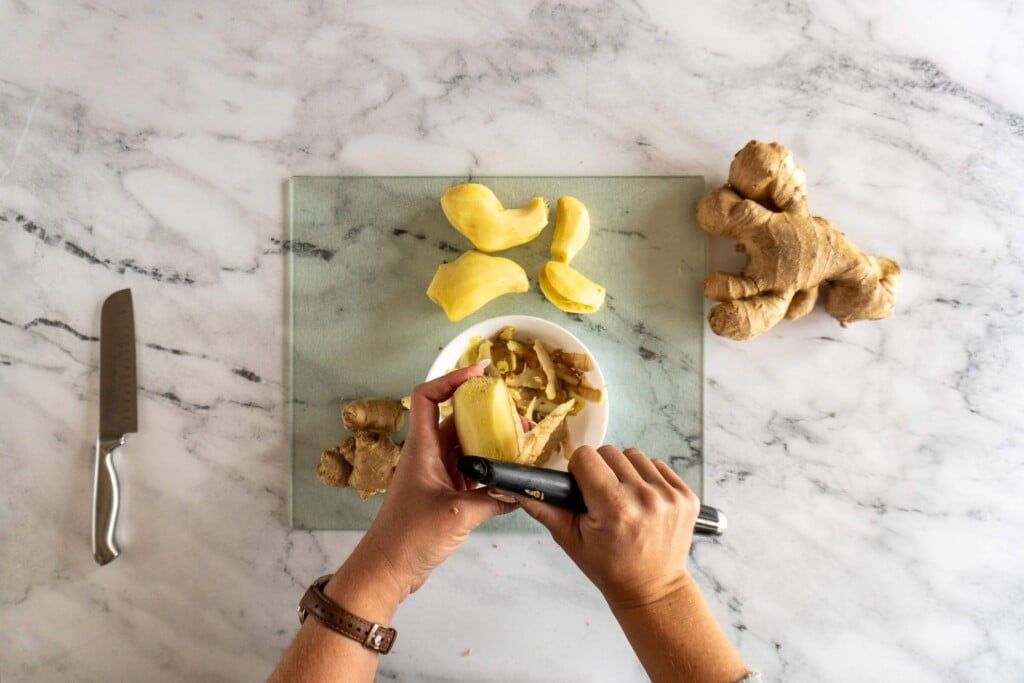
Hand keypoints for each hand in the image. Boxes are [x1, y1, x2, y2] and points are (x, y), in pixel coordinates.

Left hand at [336, 362, 517, 612]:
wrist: (387, 571)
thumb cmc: (408, 538)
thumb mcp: (458, 514)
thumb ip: (493, 498)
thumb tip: (520, 490)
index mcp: (421, 448)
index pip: (427, 397)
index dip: (451, 379)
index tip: (481, 373)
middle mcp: (428, 456)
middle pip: (457, 420)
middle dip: (487, 414)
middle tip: (517, 416)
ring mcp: (436, 476)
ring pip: (467, 448)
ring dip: (492, 444)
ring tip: (522, 444)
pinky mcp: (444, 496)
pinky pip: (471, 474)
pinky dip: (490, 472)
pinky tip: (511, 477)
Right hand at [516, 445, 699, 607]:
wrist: (652, 588)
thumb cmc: (609, 567)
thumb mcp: (570, 541)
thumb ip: (544, 509)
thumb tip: (515, 487)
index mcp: (615, 508)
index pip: (587, 456)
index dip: (579, 470)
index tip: (582, 488)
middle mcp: (645, 498)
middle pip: (610, 452)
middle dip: (601, 470)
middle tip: (601, 497)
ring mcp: (670, 496)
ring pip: (635, 456)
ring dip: (625, 472)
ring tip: (623, 498)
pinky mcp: (686, 496)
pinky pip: (659, 466)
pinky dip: (648, 478)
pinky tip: (643, 502)